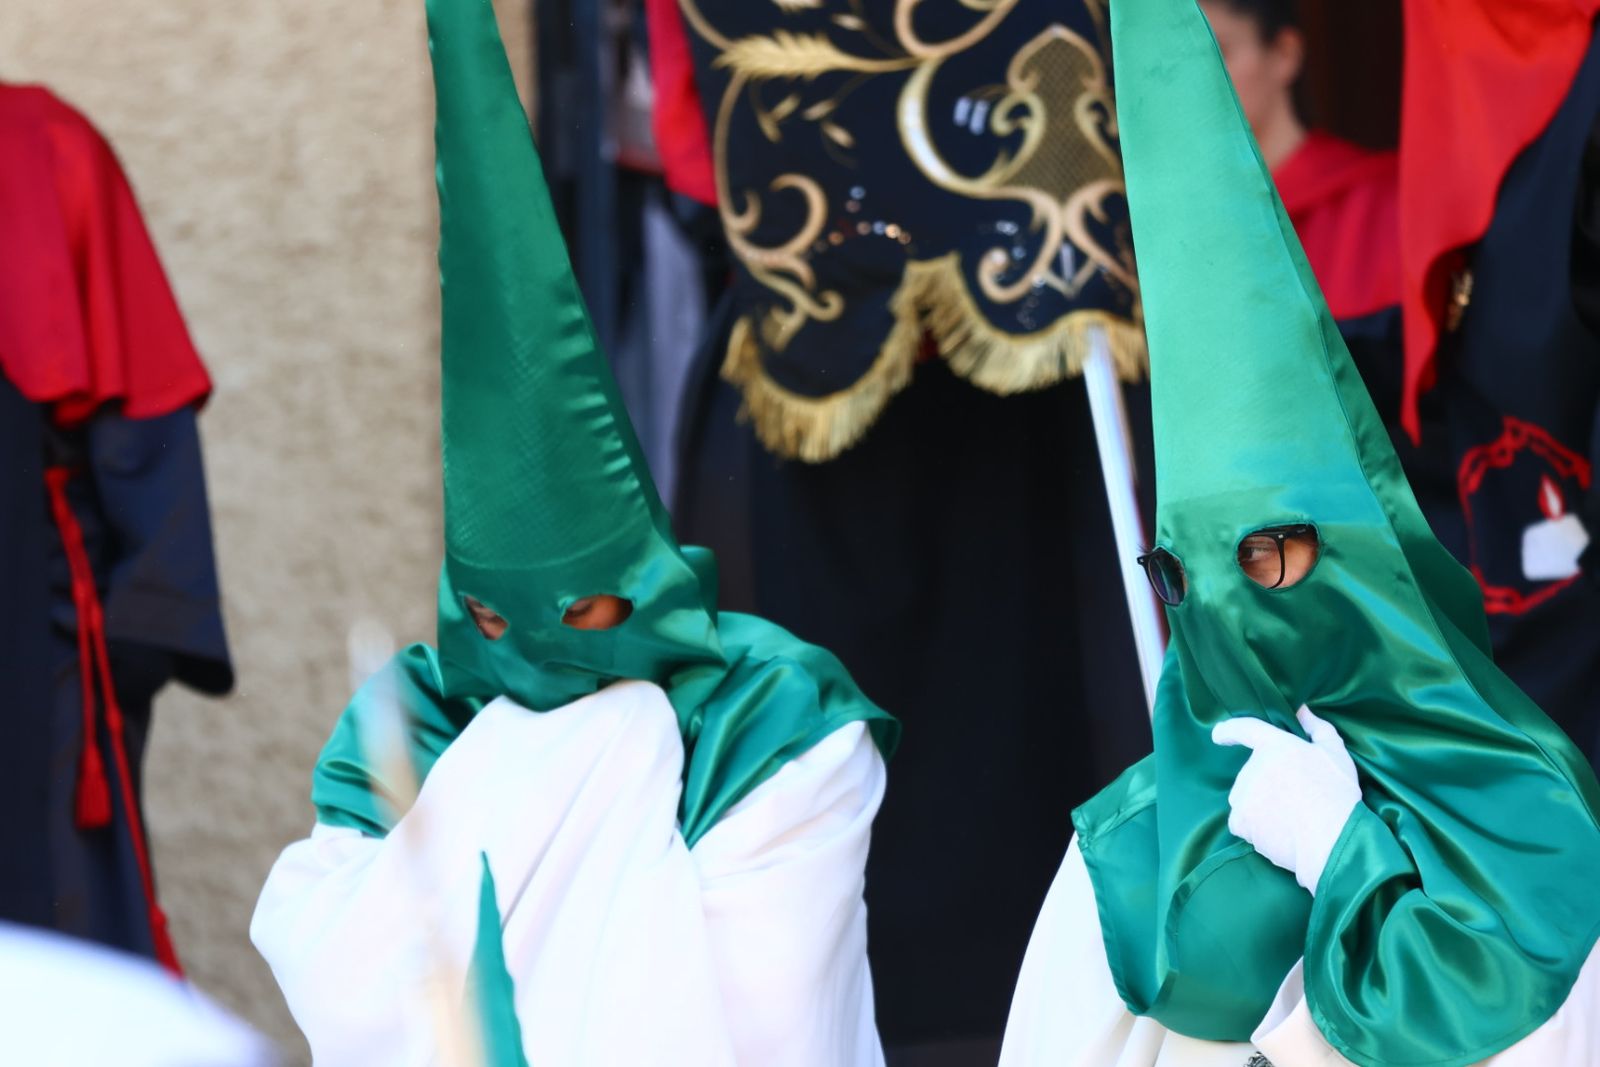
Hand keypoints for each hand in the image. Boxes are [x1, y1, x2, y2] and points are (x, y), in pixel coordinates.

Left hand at [1211, 706, 1361, 894]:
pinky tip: (1278, 831)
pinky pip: (1242, 821)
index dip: (1229, 730)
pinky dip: (1256, 826)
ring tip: (1291, 816)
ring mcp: (1243, 795)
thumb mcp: (1336, 753)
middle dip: (1269, 782)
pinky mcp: (1240, 822)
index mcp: (1274, 746)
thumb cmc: (1338, 794)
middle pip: (1253, 772)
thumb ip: (1317, 728)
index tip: (1219, 734)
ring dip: (1262, 804)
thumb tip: (1302, 711)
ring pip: (1247, 797)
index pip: (1244, 728)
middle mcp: (1252, 768)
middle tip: (1296, 796)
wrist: (1332, 840)